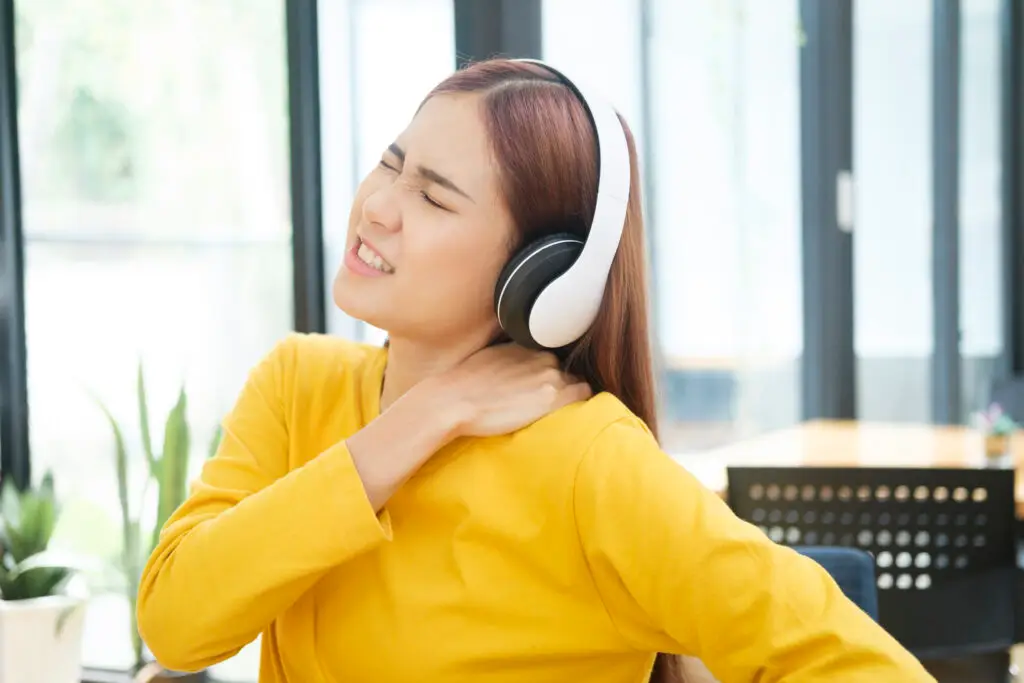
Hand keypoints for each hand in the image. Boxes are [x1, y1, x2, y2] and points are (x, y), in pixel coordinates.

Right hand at [431, 343, 592, 437]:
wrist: (454, 400)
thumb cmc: (463, 382)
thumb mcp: (490, 356)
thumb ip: (511, 356)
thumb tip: (515, 365)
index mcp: (529, 346)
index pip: (552, 359)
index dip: (548, 375)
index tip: (541, 388)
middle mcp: (543, 357)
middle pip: (566, 371)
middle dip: (560, 384)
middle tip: (544, 402)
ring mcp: (550, 377)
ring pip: (577, 383)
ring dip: (569, 395)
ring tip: (556, 412)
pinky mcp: (553, 399)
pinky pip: (583, 395)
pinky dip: (579, 403)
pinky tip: (568, 415)